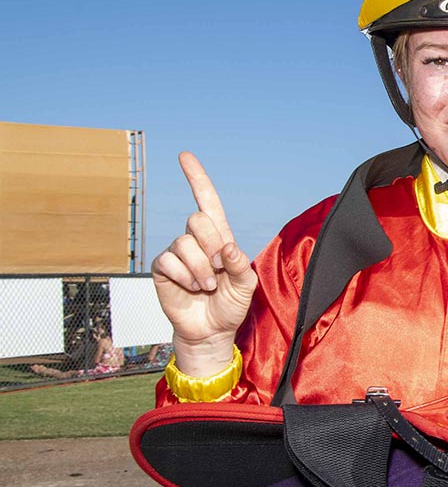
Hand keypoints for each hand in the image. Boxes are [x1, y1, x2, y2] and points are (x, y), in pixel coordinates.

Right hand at [151, 152, 257, 374]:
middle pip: (198, 219)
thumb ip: (241, 265)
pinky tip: (192, 288)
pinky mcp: (163, 269)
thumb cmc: (230, 304)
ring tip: (208, 286)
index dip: (196, 178)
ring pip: (185, 243)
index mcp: (219, 237)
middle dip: (211, 244)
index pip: (207, 201)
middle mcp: (196, 240)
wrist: (211, 330)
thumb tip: (226, 247)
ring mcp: (177, 253)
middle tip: (219, 269)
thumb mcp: (246, 285)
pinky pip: (170, 261)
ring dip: (202, 269)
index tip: (184, 156)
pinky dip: (186, 277)